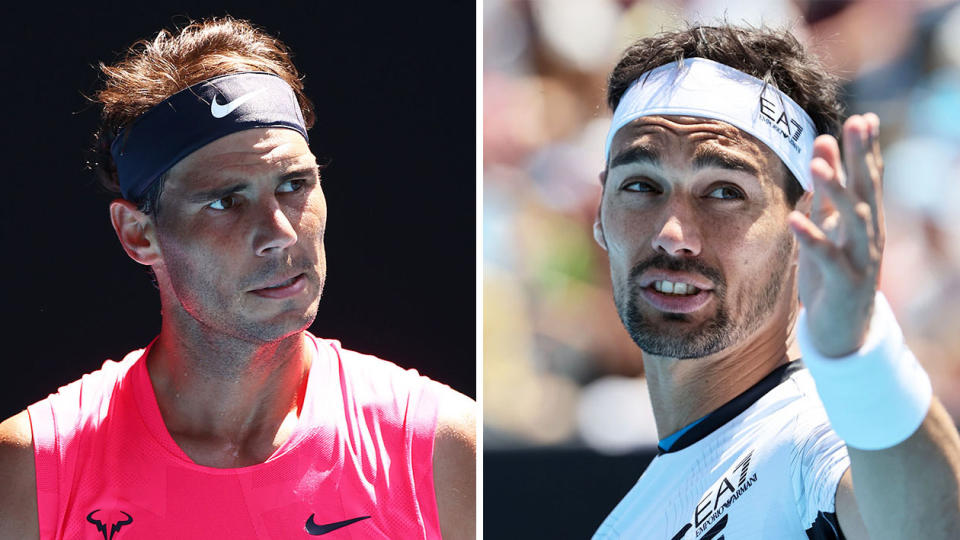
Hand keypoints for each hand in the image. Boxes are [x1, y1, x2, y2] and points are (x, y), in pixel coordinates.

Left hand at [789, 114, 884, 356]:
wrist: (842, 331)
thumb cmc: (833, 272)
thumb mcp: (831, 226)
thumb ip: (828, 190)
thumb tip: (823, 144)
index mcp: (866, 220)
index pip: (869, 178)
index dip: (867, 150)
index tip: (863, 118)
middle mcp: (870, 235)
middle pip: (867, 190)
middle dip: (862, 158)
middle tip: (855, 125)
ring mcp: (861, 259)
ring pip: (853, 220)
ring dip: (837, 192)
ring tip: (818, 167)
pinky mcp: (844, 282)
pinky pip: (826, 256)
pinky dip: (811, 236)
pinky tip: (794, 217)